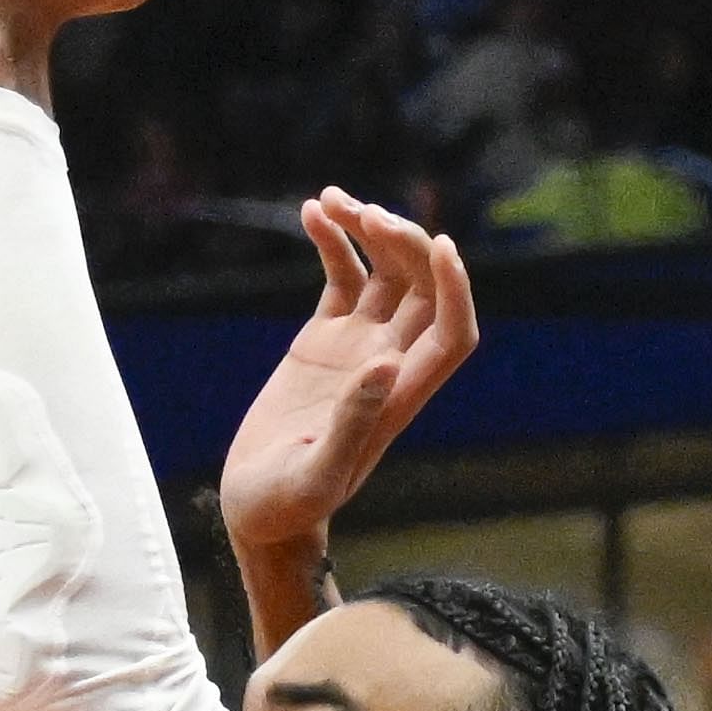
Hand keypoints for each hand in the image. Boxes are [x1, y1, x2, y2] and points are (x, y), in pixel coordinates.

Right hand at [220, 188, 479, 560]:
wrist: (256, 510)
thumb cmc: (284, 508)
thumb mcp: (314, 475)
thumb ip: (353, 423)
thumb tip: (386, 363)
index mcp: (400, 398)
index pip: (452, 332)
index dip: (456, 289)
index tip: (439, 247)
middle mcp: (388, 365)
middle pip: (422, 290)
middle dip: (404, 245)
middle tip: (365, 214)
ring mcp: (358, 348)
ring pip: (384, 274)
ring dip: (368, 232)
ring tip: (332, 199)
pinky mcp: (323, 341)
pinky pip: (341, 278)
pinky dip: (333, 243)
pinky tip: (312, 211)